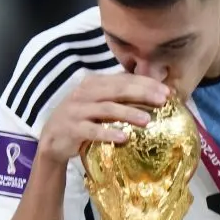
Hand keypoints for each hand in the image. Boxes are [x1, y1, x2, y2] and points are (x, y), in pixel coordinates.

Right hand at [40, 73, 170, 162]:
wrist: (52, 140)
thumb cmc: (83, 121)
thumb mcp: (98, 104)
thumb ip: (119, 98)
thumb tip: (153, 95)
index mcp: (94, 83)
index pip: (124, 79)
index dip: (146, 83)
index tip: (167, 91)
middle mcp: (85, 93)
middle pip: (118, 90)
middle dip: (142, 93)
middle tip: (162, 100)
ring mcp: (77, 110)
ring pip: (107, 108)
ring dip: (128, 113)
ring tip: (147, 120)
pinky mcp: (72, 128)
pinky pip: (92, 130)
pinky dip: (108, 133)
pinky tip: (124, 138)